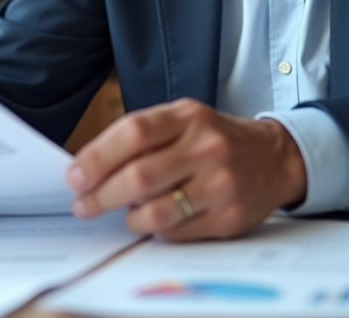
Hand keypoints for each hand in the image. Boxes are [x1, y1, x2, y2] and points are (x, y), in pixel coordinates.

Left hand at [66, 99, 306, 240]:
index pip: (134, 132)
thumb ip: (143, 136)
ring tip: (124, 213)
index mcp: (189, 117)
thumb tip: (89, 169)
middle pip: (140, 176)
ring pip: (156, 212)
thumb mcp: (184, 120)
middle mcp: (207, 147)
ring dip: (129, 217)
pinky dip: (157, 229)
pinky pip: (177, 233)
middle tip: (83, 204)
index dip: (97, 157)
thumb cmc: (215, 139)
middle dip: (101, 195)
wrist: (274, 158)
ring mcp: (220, 184)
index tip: (74, 176)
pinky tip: (156, 219)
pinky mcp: (228, 217)